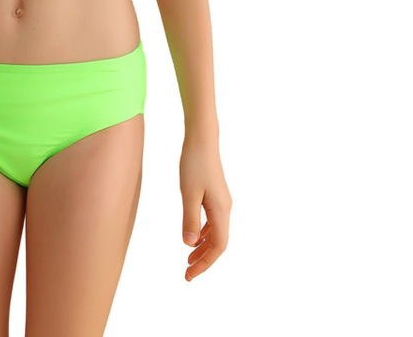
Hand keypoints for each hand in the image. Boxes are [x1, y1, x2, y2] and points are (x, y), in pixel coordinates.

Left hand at [180, 142, 231, 280]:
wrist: (202, 139)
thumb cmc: (194, 163)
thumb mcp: (188, 193)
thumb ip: (189, 219)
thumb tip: (189, 245)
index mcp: (221, 210)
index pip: (218, 246)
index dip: (205, 262)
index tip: (189, 274)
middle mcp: (225, 209)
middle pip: (218, 242)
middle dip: (204, 259)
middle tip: (187, 272)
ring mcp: (221, 202)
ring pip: (215, 233)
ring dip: (202, 247)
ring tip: (188, 259)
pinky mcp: (216, 196)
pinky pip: (212, 222)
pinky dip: (203, 233)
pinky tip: (193, 237)